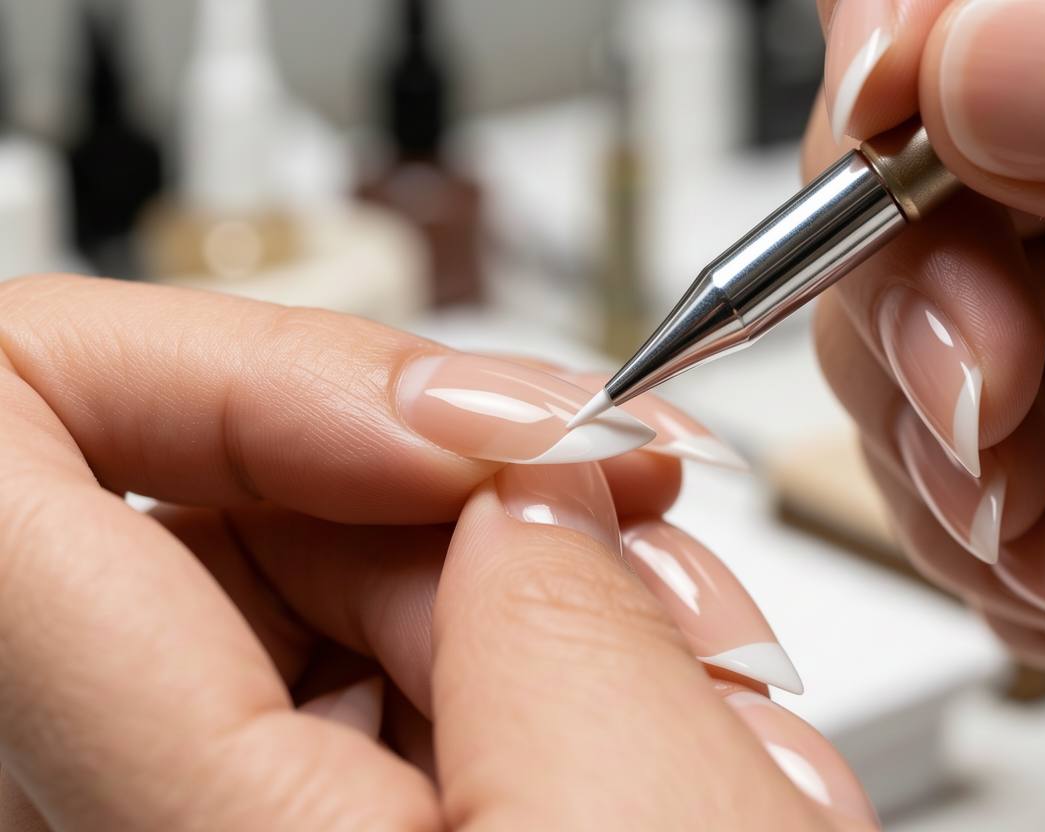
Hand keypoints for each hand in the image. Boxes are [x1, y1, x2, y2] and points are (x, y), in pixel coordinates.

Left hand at [0, 275, 875, 830]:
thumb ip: (559, 615)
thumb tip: (534, 484)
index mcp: (174, 830)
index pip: (1, 448)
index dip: (223, 361)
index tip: (452, 413)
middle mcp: (144, 824)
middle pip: (195, 501)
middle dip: (447, 484)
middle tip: (632, 528)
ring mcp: (216, 822)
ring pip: (299, 570)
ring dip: (509, 565)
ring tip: (682, 652)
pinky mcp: (301, 824)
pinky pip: (357, 654)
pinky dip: (511, 639)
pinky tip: (637, 696)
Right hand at [809, 0, 1044, 677]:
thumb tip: (982, 65)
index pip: (957, 7)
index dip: (888, 44)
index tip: (885, 119)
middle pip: (884, 204)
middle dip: (912, 323)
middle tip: (995, 413)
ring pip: (886, 365)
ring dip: (947, 477)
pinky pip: (940, 498)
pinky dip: (989, 568)